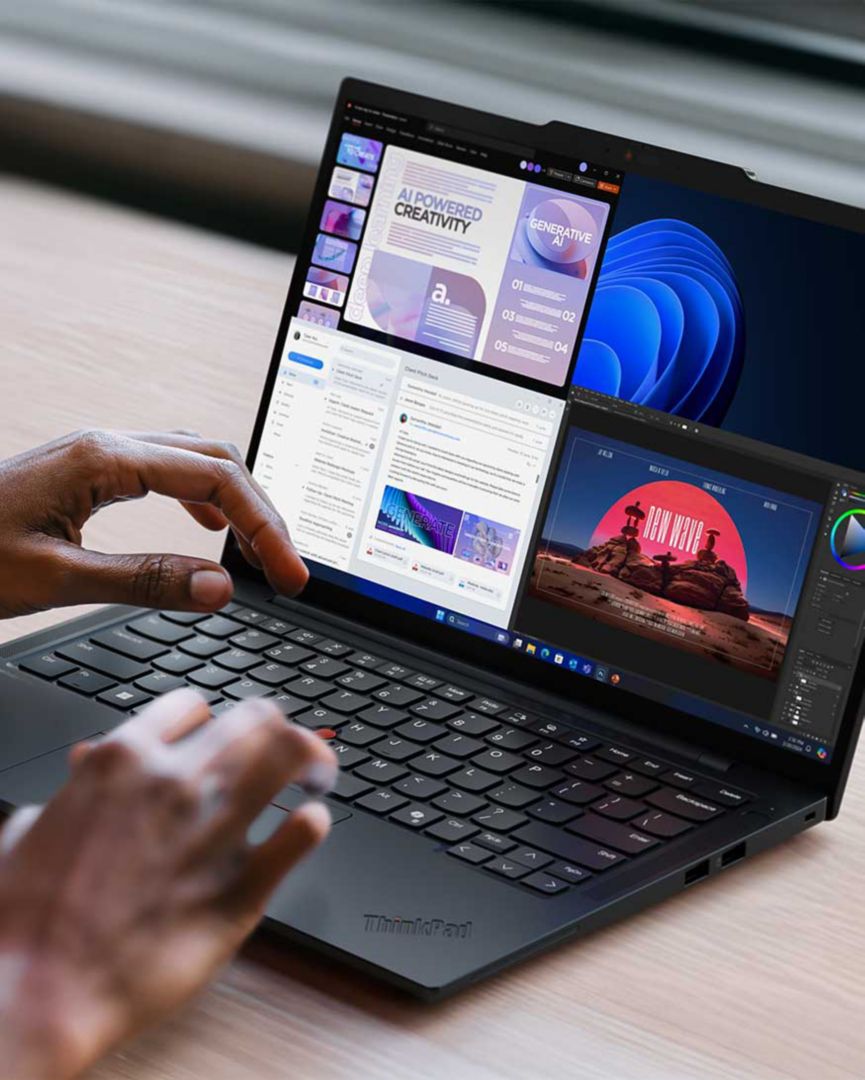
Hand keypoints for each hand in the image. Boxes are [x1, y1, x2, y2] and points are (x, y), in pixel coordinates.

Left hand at [0, 429, 306, 617]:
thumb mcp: (54, 578)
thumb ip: (144, 579)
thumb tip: (221, 586)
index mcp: (103, 460)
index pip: (215, 479)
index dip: (264, 528)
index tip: (290, 576)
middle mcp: (107, 445)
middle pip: (216, 460)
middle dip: (262, 513)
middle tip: (287, 570)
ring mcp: (98, 454)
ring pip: (195, 460)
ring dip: (237, 502)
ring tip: (262, 551)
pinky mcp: (89, 472)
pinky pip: (166, 469)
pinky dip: (203, 496)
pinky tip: (208, 524)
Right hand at [0, 689, 336, 1079]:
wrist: (39, 995)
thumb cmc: (26, 922)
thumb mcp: (31, 829)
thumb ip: (74, 788)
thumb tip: (86, 762)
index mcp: (124, 760)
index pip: (192, 705)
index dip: (210, 721)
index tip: (220, 738)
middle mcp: (178, 782)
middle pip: (255, 718)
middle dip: (274, 729)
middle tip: (285, 750)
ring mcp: (216, 829)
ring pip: (290, 756)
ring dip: (310, 759)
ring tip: (316, 775)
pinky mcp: (243, 885)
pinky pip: (303, 833)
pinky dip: (314, 822)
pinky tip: (310, 826)